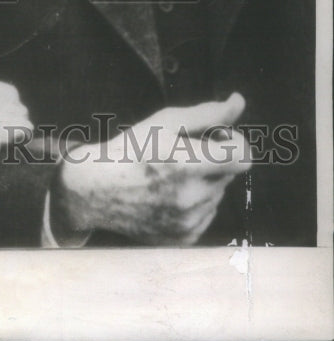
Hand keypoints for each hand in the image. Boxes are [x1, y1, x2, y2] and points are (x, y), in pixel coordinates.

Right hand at [53, 93, 251, 244]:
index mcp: (186, 164)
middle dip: (213, 160)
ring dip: (204, 182)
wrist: (97, 190)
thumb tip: (238, 101)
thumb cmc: (131, 149)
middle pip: (229, 173)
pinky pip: (206, 215)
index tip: (217, 137)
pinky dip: (195, 203)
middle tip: (183, 153)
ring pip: (217, 195)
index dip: (233, 142)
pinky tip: (168, 195)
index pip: (242, 156)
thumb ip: (206, 114)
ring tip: (170, 176)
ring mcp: (188, 223)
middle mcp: (190, 198)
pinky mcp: (184, 239)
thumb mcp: (164, 122)